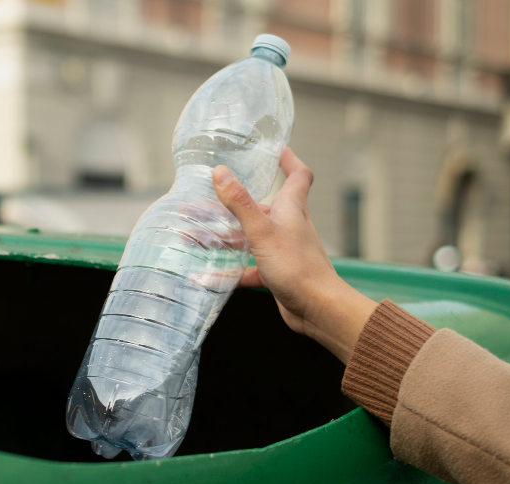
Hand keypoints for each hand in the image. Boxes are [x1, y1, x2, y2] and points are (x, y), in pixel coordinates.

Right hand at [212, 148, 376, 362]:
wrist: (317, 309)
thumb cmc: (298, 267)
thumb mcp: (262, 231)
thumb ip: (240, 203)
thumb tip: (221, 172)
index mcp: (291, 209)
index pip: (297, 175)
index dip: (288, 159)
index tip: (274, 148)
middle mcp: (288, 226)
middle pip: (258, 207)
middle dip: (230, 203)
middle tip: (202, 200)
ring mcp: (281, 250)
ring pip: (247, 238)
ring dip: (222, 236)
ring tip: (192, 235)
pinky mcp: (275, 274)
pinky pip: (246, 268)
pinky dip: (226, 271)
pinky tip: (205, 276)